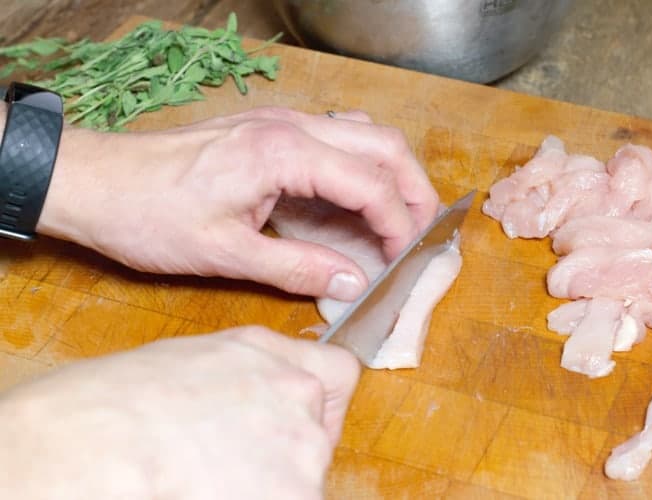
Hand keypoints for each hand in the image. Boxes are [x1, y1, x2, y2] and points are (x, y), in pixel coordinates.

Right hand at [0, 326, 359, 498]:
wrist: (94, 448)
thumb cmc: (107, 407)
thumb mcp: (181, 364)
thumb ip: (234, 378)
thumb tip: (236, 406)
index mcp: (264, 351)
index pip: (336, 372)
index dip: (318, 401)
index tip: (299, 420)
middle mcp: (295, 391)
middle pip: (316, 432)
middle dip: (284, 451)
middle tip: (232, 464)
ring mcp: (301, 445)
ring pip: (304, 477)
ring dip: (272, 485)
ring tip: (210, 483)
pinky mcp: (296, 494)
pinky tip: (212, 495)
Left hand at [36, 107, 439, 300]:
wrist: (95, 181)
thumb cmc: (149, 216)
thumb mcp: (226, 254)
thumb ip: (298, 267)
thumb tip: (353, 282)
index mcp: (283, 154)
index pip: (369, 184)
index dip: (397, 225)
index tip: (403, 260)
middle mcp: (290, 126)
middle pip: (383, 144)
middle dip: (413, 189)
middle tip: (421, 233)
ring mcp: (280, 121)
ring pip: (364, 133)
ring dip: (391, 171)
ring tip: (399, 216)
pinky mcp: (268, 129)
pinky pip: (336, 135)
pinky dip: (361, 163)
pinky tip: (355, 195)